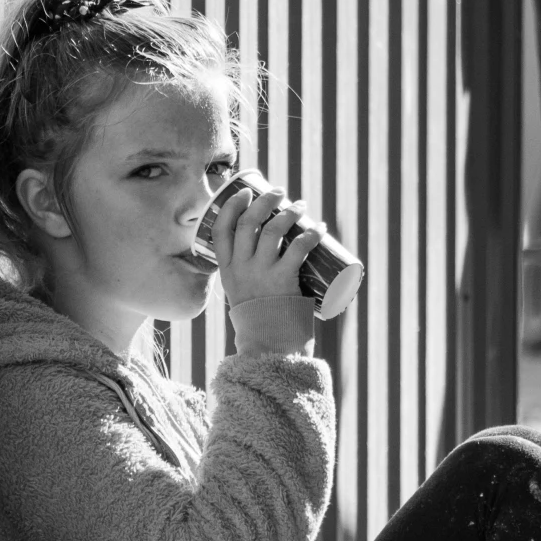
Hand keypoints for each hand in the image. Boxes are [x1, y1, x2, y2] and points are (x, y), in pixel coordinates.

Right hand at [209, 181, 325, 351]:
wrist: (269, 349)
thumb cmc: (260, 321)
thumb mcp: (241, 294)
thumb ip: (246, 275)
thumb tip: (262, 253)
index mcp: (226, 270)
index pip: (221, 229)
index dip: (233, 205)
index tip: (245, 192)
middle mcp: (241, 269)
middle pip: (249, 223)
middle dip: (265, 201)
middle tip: (280, 192)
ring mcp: (261, 274)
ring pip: (273, 230)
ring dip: (289, 212)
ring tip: (301, 206)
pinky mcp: (283, 280)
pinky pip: (298, 248)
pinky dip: (311, 234)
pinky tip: (319, 227)